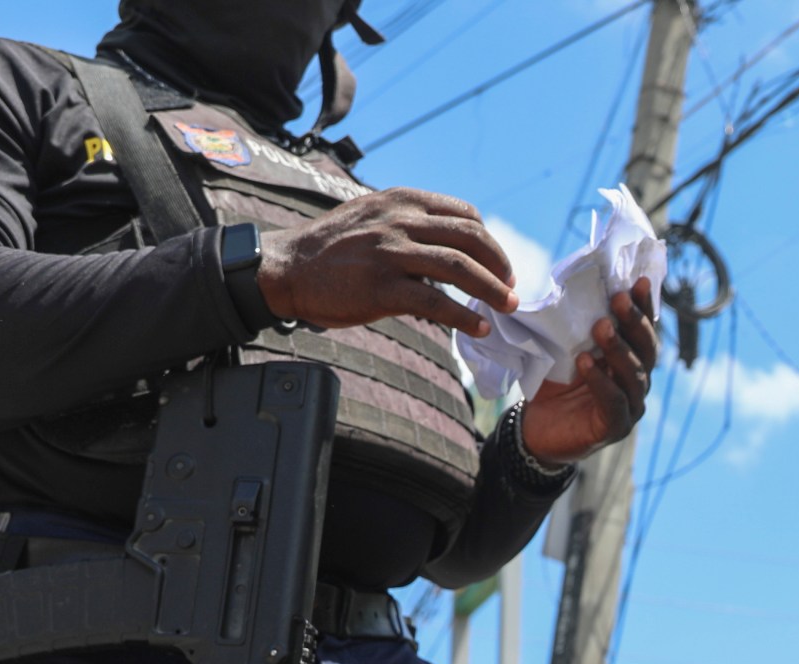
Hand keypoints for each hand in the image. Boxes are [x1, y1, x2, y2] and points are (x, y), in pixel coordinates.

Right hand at [256, 188, 514, 337]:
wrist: (287, 266)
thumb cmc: (333, 248)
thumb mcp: (374, 217)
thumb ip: (411, 224)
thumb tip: (453, 250)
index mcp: (402, 201)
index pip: (464, 214)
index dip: (489, 241)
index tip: (499, 264)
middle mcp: (399, 220)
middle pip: (470, 238)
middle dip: (499, 265)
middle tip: (511, 288)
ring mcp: (390, 252)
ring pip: (459, 267)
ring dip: (492, 289)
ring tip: (507, 306)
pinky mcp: (380, 287)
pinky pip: (435, 301)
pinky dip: (463, 316)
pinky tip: (477, 328)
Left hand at [520, 279, 658, 465]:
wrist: (536, 429)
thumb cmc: (553, 384)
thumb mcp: (562, 349)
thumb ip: (572, 325)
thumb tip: (567, 286)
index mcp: (630, 358)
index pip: (643, 329)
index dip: (645, 306)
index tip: (640, 282)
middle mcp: (637, 381)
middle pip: (647, 349)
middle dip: (635, 322)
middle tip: (618, 299)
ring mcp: (631, 406)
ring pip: (635, 374)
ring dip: (618, 348)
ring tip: (600, 327)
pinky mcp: (615, 427)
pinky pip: (614, 402)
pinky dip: (601, 382)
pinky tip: (585, 363)